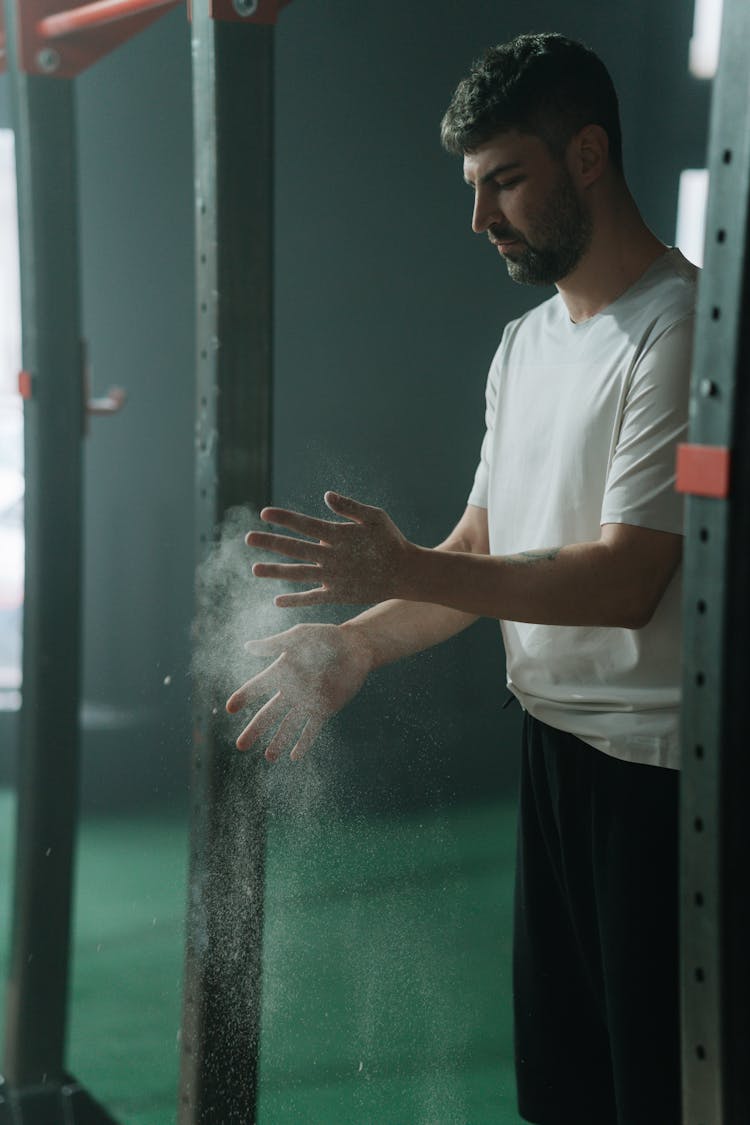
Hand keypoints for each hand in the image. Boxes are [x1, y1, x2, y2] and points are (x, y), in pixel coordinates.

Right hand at [225, 622, 371, 760]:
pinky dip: (304, 742)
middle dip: (255, 729)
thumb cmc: (327, 637)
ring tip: (269, 757)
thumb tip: (247, 647)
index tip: (230, 708)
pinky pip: (312, 729)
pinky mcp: (325, 709)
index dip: (244, 696)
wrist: (356, 647)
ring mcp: (307, 701)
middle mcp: (291, 690)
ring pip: (288, 726)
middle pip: (269, 713)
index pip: (258, 686)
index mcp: (281, 671)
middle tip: (240, 746)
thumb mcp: (300, 636)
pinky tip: (295, 756)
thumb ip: (276, 644)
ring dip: (278, 742)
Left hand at [247, 491, 415, 607]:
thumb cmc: (391, 541)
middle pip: (294, 548)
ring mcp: (333, 577)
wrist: (406, 574)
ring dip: (275, 572)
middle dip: (270, 542)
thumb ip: (350, 507)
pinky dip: (295, 600)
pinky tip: (277, 601)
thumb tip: (326, 496)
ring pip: (298, 574)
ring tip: (254, 569)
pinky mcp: (338, 595)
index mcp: (339, 535)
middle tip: (248, 538)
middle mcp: (332, 557)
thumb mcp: (375, 517)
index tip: (264, 513)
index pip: (305, 525)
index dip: (284, 518)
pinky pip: (312, 598)